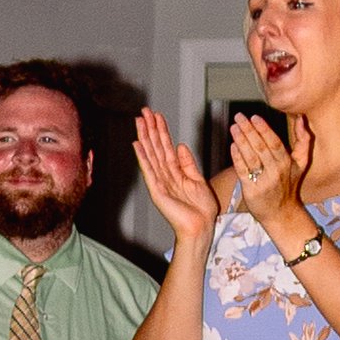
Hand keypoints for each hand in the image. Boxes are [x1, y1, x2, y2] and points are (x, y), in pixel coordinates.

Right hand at [132, 109, 220, 248]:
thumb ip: (188, 164)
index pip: (166, 146)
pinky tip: (138, 145)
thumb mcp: (198, 181)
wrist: (201, 228)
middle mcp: (165, 175)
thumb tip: (180, 146)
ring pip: (151, 154)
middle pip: (156, 146)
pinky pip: (149, 170)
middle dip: (150, 128)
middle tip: (144, 111)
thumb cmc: (201, 210)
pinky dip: (143, 157)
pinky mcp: (157, 191)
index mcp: (175, 172)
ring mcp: (159, 182)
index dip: (161, 130)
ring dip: (145, 137)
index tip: (157, 115)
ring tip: (139, 121)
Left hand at [229, 110, 310, 239]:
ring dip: (241, 141)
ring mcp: (264, 181)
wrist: (282, 213)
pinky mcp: (252, 189)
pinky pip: (243, 171)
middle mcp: (276, 171)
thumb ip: (303, 141)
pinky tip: (232, 146)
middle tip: (239, 117)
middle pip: (261, 147)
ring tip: (233, 127)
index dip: (264, 129)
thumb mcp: (301, 163)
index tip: (254, 117)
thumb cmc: (289, 185)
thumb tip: (302, 119)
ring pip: (251, 158)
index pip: (274, 142)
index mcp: (287, 162)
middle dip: (249, 130)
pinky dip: (237, 158)